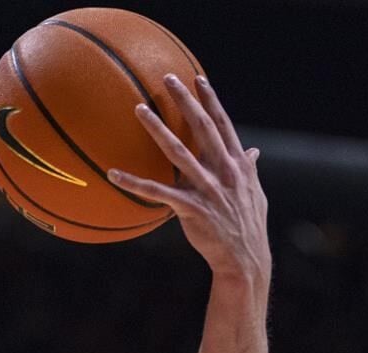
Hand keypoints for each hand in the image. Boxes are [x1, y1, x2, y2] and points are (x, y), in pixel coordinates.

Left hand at [108, 75, 269, 279]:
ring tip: (139, 109)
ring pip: (177, 152)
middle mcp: (223, 171)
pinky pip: (157, 192)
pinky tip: (114, 174)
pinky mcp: (191, 208)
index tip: (198, 79)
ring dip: (156, 129)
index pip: (222, 125)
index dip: (210, 100)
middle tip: (168, 78)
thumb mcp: (254, 194)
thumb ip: (249, 169)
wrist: (244, 259)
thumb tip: (254, 151)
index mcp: (237, 164)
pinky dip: (134, 183)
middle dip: (185, 101)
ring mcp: (207, 189)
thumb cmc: (247, 227)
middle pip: (201, 128)